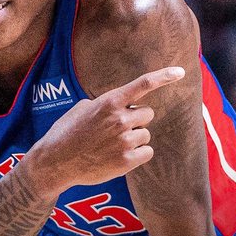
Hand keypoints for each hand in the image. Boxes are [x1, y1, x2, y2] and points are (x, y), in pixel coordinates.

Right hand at [30, 66, 184, 196]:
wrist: (55, 162)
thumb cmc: (66, 133)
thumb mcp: (82, 109)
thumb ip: (106, 104)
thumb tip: (121, 106)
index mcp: (108, 102)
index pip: (142, 85)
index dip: (163, 77)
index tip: (180, 72)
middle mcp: (119, 119)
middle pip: (147, 114)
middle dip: (136, 120)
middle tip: (115, 129)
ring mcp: (124, 141)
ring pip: (146, 134)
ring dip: (134, 138)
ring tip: (111, 145)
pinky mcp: (126, 161)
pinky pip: (147, 152)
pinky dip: (137, 154)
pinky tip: (118, 156)